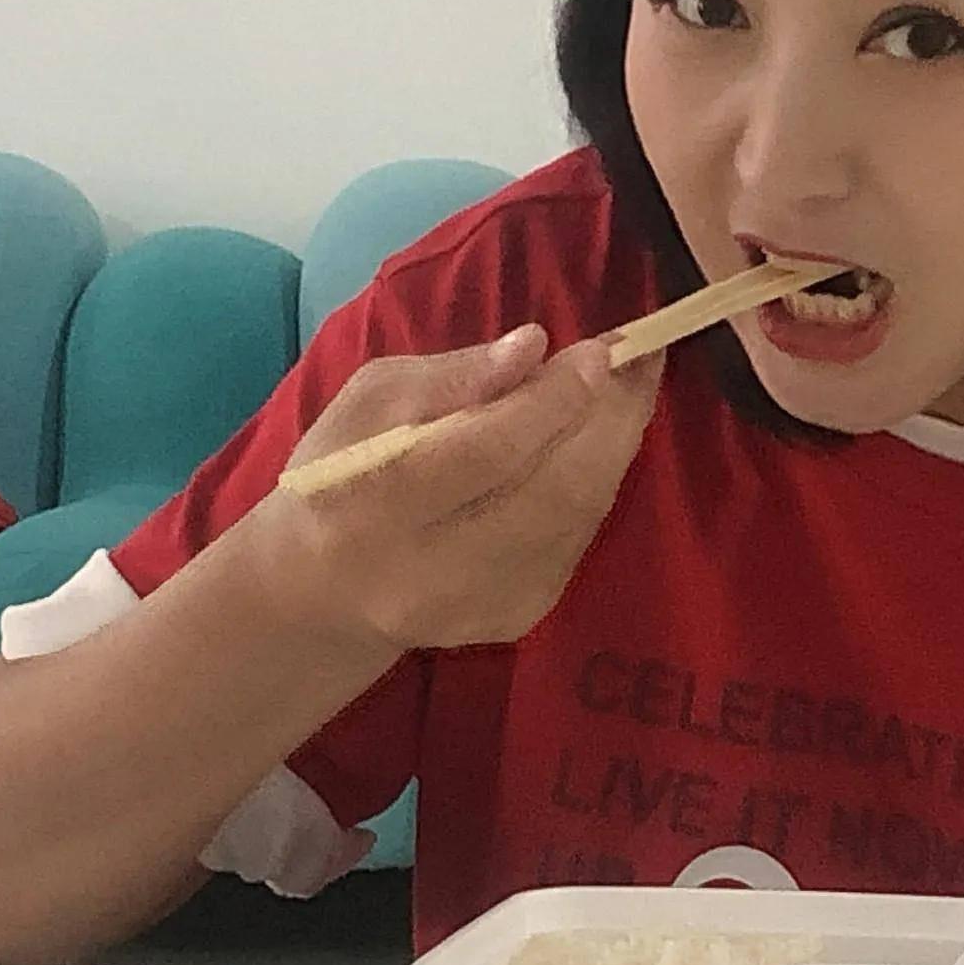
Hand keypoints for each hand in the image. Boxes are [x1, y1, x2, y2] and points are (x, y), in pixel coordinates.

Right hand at [245, 325, 662, 655]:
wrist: (324, 589)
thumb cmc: (342, 472)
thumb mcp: (370, 402)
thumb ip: (452, 376)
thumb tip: (533, 347)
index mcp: (381, 507)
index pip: (488, 453)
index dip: (554, 399)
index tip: (597, 349)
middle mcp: (437, 571)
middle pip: (553, 491)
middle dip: (609, 418)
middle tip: (640, 360)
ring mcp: (484, 604)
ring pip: (579, 516)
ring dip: (616, 445)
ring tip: (632, 387)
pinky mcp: (516, 617)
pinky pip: (578, 538)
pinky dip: (599, 482)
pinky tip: (601, 440)